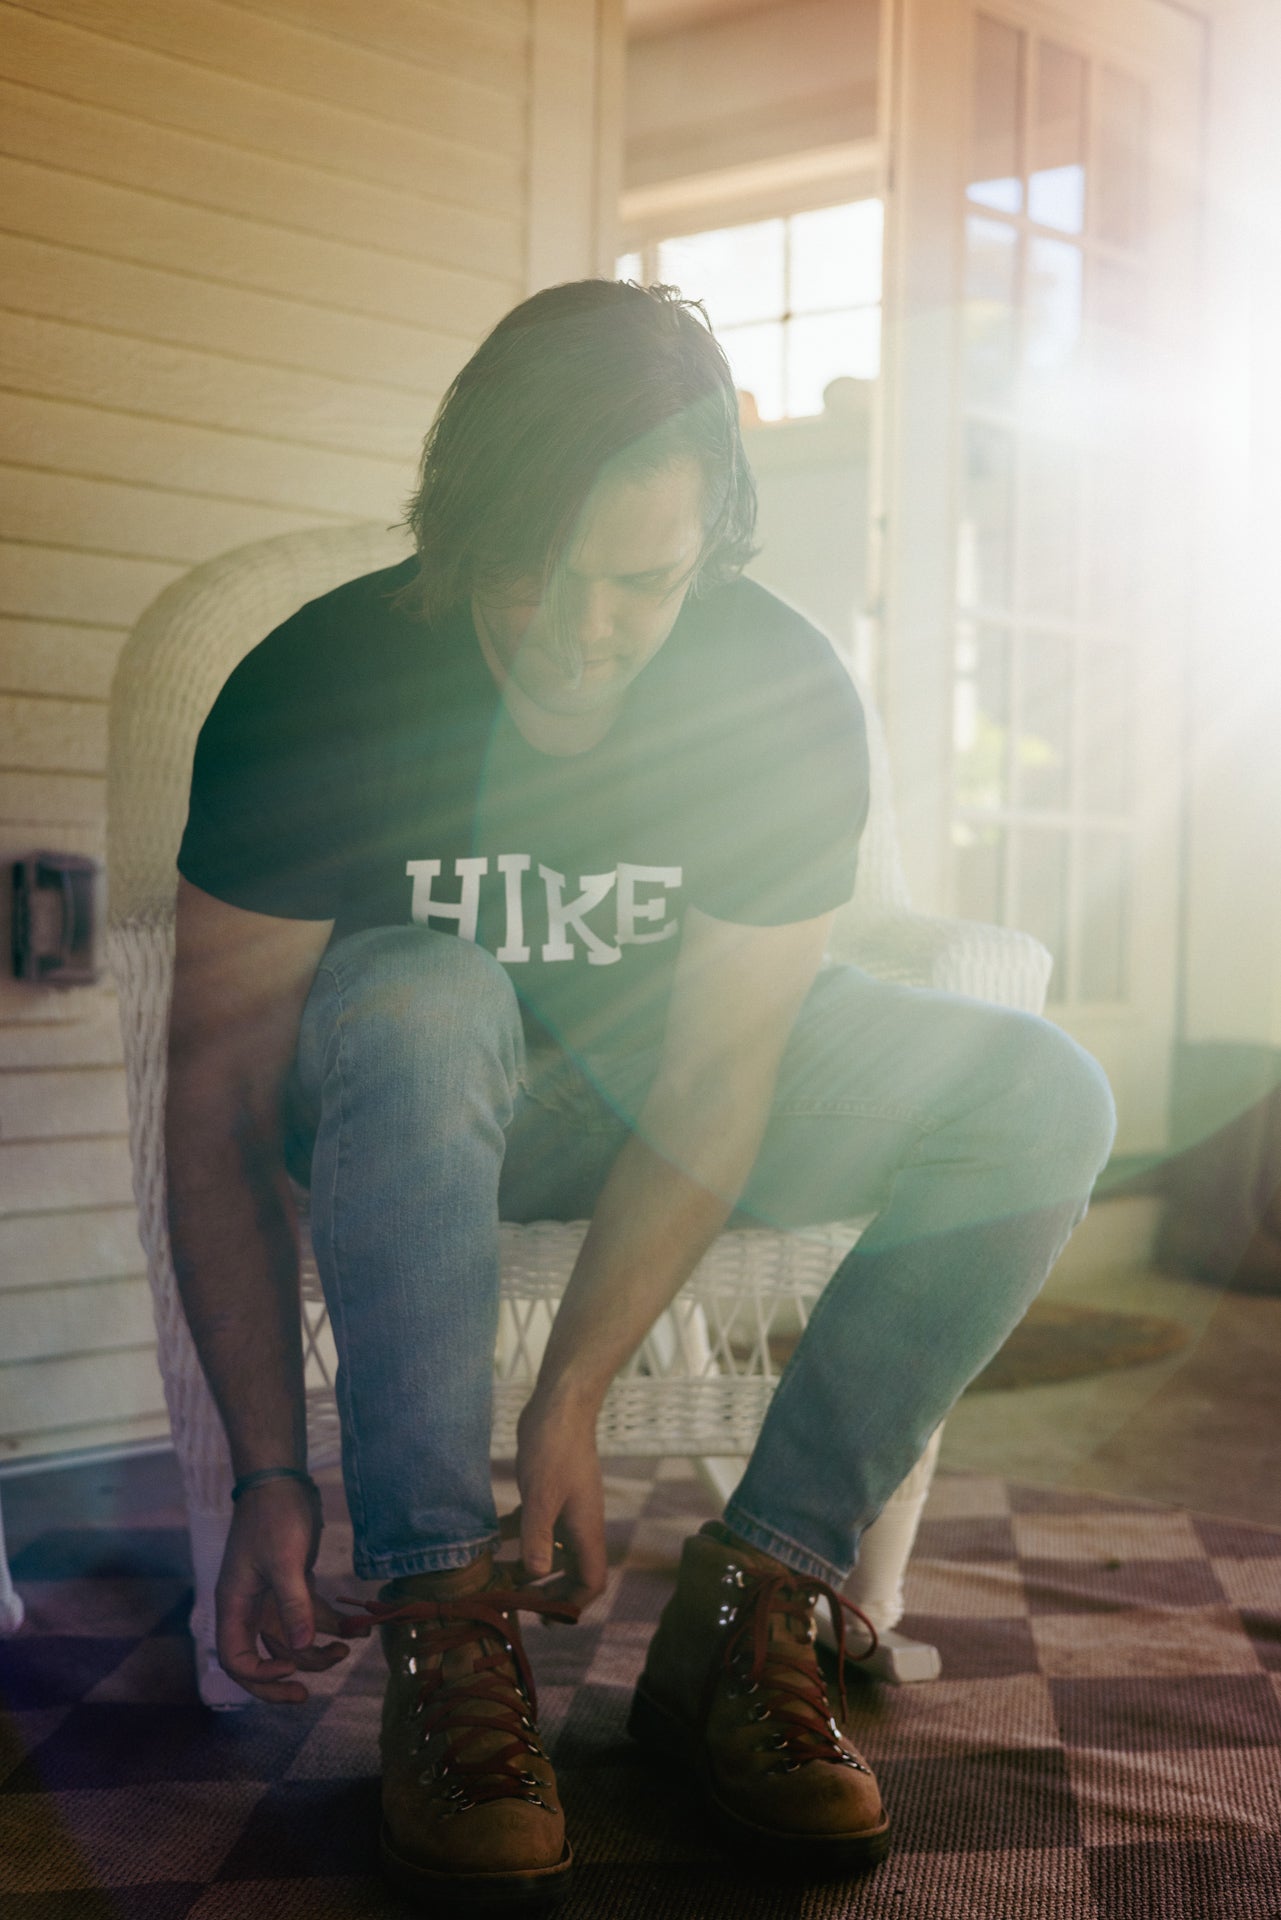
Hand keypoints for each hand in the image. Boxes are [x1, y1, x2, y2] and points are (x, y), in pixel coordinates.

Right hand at [215, 1477, 358, 1703]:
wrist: (281, 1480)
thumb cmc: (274, 1517)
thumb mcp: (283, 1561)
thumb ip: (294, 1605)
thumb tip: (304, 1648)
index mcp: (235, 1606)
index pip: (237, 1660)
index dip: (261, 1675)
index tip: (293, 1667)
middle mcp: (249, 1608)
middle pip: (262, 1658)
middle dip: (287, 1677)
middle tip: (311, 1692)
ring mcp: (270, 1597)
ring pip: (291, 1640)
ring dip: (316, 1651)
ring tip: (348, 1648)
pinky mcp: (292, 1585)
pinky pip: (309, 1616)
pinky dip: (329, 1624)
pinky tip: (356, 1628)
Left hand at [515, 1388, 606, 1609]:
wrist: (560, 1403)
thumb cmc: (555, 1448)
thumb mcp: (541, 1495)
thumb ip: (538, 1537)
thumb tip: (537, 1577)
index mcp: (585, 1528)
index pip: (592, 1580)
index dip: (574, 1603)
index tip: (545, 1614)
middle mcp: (579, 1522)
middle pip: (573, 1570)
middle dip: (549, 1591)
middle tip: (518, 1602)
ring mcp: (565, 1506)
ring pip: (552, 1548)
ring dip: (530, 1566)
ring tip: (501, 1578)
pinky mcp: (549, 1492)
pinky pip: (537, 1525)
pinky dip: (518, 1536)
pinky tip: (491, 1539)